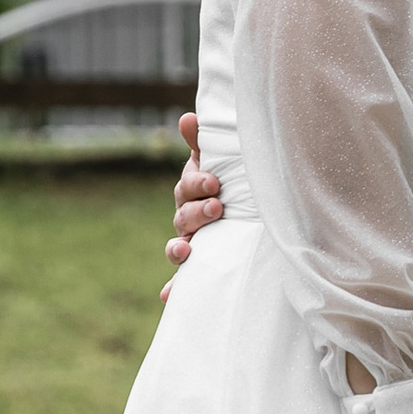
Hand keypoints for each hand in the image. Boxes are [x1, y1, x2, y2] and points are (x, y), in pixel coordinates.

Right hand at [161, 110, 224, 299]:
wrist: (245, 216)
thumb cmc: (228, 186)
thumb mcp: (217, 164)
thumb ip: (202, 143)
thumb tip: (188, 116)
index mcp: (192, 193)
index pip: (187, 187)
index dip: (197, 184)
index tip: (215, 183)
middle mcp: (187, 219)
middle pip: (183, 217)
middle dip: (197, 212)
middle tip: (216, 208)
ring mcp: (190, 244)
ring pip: (178, 247)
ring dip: (178, 248)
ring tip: (186, 249)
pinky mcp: (196, 269)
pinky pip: (181, 281)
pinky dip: (173, 288)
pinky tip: (167, 296)